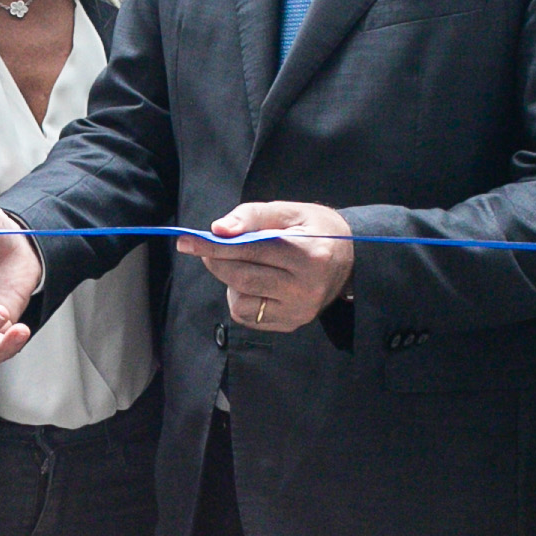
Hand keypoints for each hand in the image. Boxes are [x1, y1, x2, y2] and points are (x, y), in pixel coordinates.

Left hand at [185, 200, 357, 331]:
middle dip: (216, 260)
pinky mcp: (291, 324)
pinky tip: (254, 283)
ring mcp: (299, 311)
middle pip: (242, 277)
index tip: (186, 241)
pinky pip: (248, 315)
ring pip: (241, 300)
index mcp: (310, 254)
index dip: (215, 245)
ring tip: (244, 263)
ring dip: (229, 280)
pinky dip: (240, 297)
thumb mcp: (290, 211)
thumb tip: (218, 230)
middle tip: (205, 247)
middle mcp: (306, 288)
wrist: (350, 260)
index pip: (251, 249)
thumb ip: (253, 216)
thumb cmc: (316, 229)